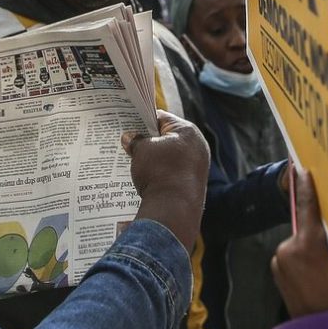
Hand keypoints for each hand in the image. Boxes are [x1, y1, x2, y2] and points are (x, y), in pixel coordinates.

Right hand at [122, 111, 209, 249]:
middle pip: (168, 138)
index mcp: (188, 131)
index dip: (143, 120)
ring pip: (170, 157)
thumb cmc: (159, 173)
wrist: (173, 210)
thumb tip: (129, 138)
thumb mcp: (141, 150)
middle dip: (149, 141)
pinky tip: (146, 178)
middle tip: (129, 143)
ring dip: (154, 159)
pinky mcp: (193, 184)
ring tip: (135, 162)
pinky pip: (174, 172)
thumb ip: (136, 141)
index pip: (162, 118)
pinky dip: (161, 173)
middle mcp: (198, 147)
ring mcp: (198, 167)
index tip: (129, 125)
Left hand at [272, 166, 327, 316]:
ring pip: (298, 245)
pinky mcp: (277, 273)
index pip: (308, 206)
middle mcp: (288, 250)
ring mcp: (280, 263)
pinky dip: (302, 263)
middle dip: (318, 235)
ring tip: (326, 275)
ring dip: (310, 251)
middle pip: (306, 229)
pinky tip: (315, 280)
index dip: (307, 186)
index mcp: (309, 245)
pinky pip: (292, 258)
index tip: (303, 169)